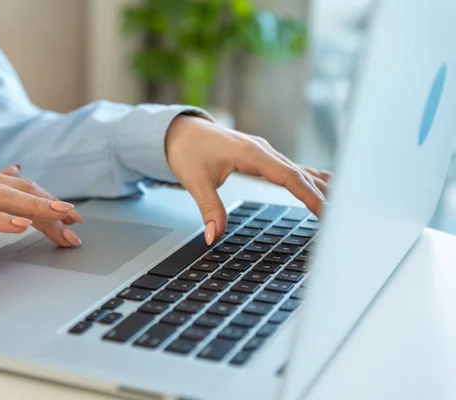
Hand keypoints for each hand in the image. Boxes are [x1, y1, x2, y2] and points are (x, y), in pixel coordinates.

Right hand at [0, 165, 83, 246]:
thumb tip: (17, 169)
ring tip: (59, 217)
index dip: (51, 200)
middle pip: (21, 193)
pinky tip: (19, 226)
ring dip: (35, 209)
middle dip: (51, 208)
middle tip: (75, 222)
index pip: (25, 189)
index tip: (73, 217)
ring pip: (3, 199)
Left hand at [165, 115, 330, 244]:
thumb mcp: (194, 181)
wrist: (180, 131)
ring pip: (299, 169)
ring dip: (319, 185)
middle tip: (341, 216)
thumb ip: (208, 208)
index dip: (308, 194)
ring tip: (341, 203)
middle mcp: (262, 150)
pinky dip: (307, 178)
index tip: (324, 210)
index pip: (288, 176)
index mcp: (251, 152)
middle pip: (300, 173)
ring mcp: (264, 152)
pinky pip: (290, 168)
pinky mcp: (261, 156)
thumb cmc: (188, 150)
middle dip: (322, 194)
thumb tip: (213, 236)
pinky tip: (323, 184)